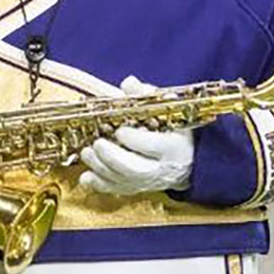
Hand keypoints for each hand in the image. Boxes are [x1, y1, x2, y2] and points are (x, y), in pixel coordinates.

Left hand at [79, 75, 193, 194]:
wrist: (187, 161)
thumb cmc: (177, 132)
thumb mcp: (169, 111)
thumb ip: (147, 96)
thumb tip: (128, 83)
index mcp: (173, 146)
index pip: (153, 146)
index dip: (135, 139)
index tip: (119, 130)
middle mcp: (161, 168)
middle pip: (135, 168)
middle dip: (113, 157)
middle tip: (98, 144)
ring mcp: (147, 182)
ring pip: (122, 181)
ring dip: (101, 168)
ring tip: (87, 153)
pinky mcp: (136, 188)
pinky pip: (116, 191)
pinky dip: (99, 185)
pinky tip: (86, 177)